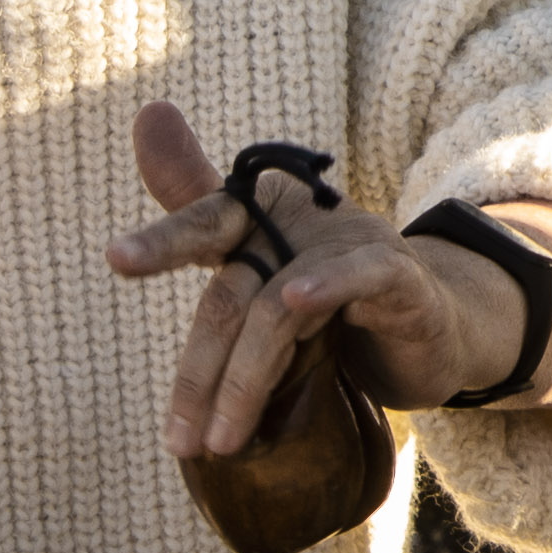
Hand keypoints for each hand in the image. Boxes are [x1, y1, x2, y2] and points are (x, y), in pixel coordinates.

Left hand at [106, 102, 519, 451]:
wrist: (435, 321)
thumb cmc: (331, 294)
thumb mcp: (261, 262)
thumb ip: (196, 208)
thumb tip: (147, 110)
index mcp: (265, 217)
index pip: (206, 224)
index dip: (163, 240)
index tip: (116, 258)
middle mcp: (306, 221)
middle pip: (233, 292)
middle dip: (199, 370)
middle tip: (177, 440)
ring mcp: (354, 245)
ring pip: (279, 309)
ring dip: (244, 382)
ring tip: (219, 442)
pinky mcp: (400, 277)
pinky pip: (359, 276)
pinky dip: (328, 287)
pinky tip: (297, 305)